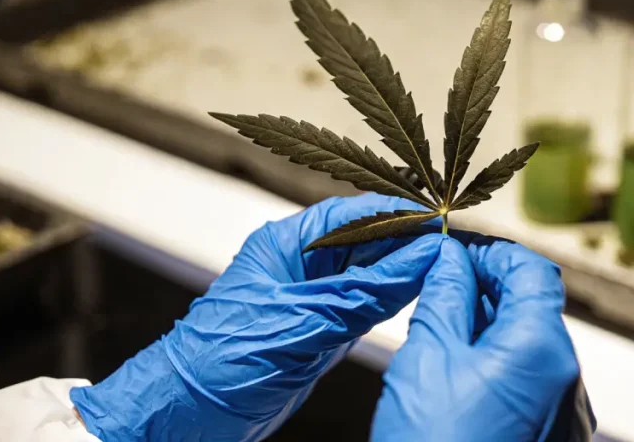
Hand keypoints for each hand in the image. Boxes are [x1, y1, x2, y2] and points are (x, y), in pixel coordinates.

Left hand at [71, 194, 444, 441]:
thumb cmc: (215, 364)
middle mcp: (301, 267)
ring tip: (443, 270)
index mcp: (285, 245)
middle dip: (408, 242)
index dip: (399, 214)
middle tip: (450, 248)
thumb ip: (364, 292)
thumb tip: (420, 259)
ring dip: (404, 273)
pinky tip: (417, 298)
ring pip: (370, 275)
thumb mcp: (300, 324)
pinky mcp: (320, 331)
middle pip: (367, 242)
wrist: (183, 420)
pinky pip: (365, 308)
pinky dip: (391, 303)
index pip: (353, 214)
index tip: (439, 222)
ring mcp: (312, 300)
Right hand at [371, 237, 594, 440]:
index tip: (453, 254)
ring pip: (532, 347)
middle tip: (439, 290)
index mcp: (543, 348)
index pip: (531, 271)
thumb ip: (447, 296)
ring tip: (441, 333)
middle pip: (534, 308)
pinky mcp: (554, 438)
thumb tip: (452, 259)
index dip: (490, 255)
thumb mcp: (429, 357)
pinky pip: (533, 385)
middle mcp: (568, 381)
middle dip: (487, 291)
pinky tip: (458, 374)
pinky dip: (500, 366)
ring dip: (491, 328)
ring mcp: (566, 415)